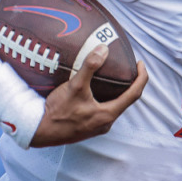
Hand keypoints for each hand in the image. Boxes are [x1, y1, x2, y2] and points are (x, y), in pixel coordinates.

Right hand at [29, 45, 147, 146]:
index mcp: (108, 114)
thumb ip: (90, 66)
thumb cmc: (58, 112)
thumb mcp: (75, 86)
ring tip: (114, 77)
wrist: (40, 131)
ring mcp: (97, 127)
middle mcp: (106, 123)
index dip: (141, 77)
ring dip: (117, 92)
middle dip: (131, 84)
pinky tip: (95, 91)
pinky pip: (103, 110)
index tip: (140, 64)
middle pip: (126, 101)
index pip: (134, 94)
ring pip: (114, 106)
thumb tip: (103, 49)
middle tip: (128, 69)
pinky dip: (105, 98)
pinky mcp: (88, 128)